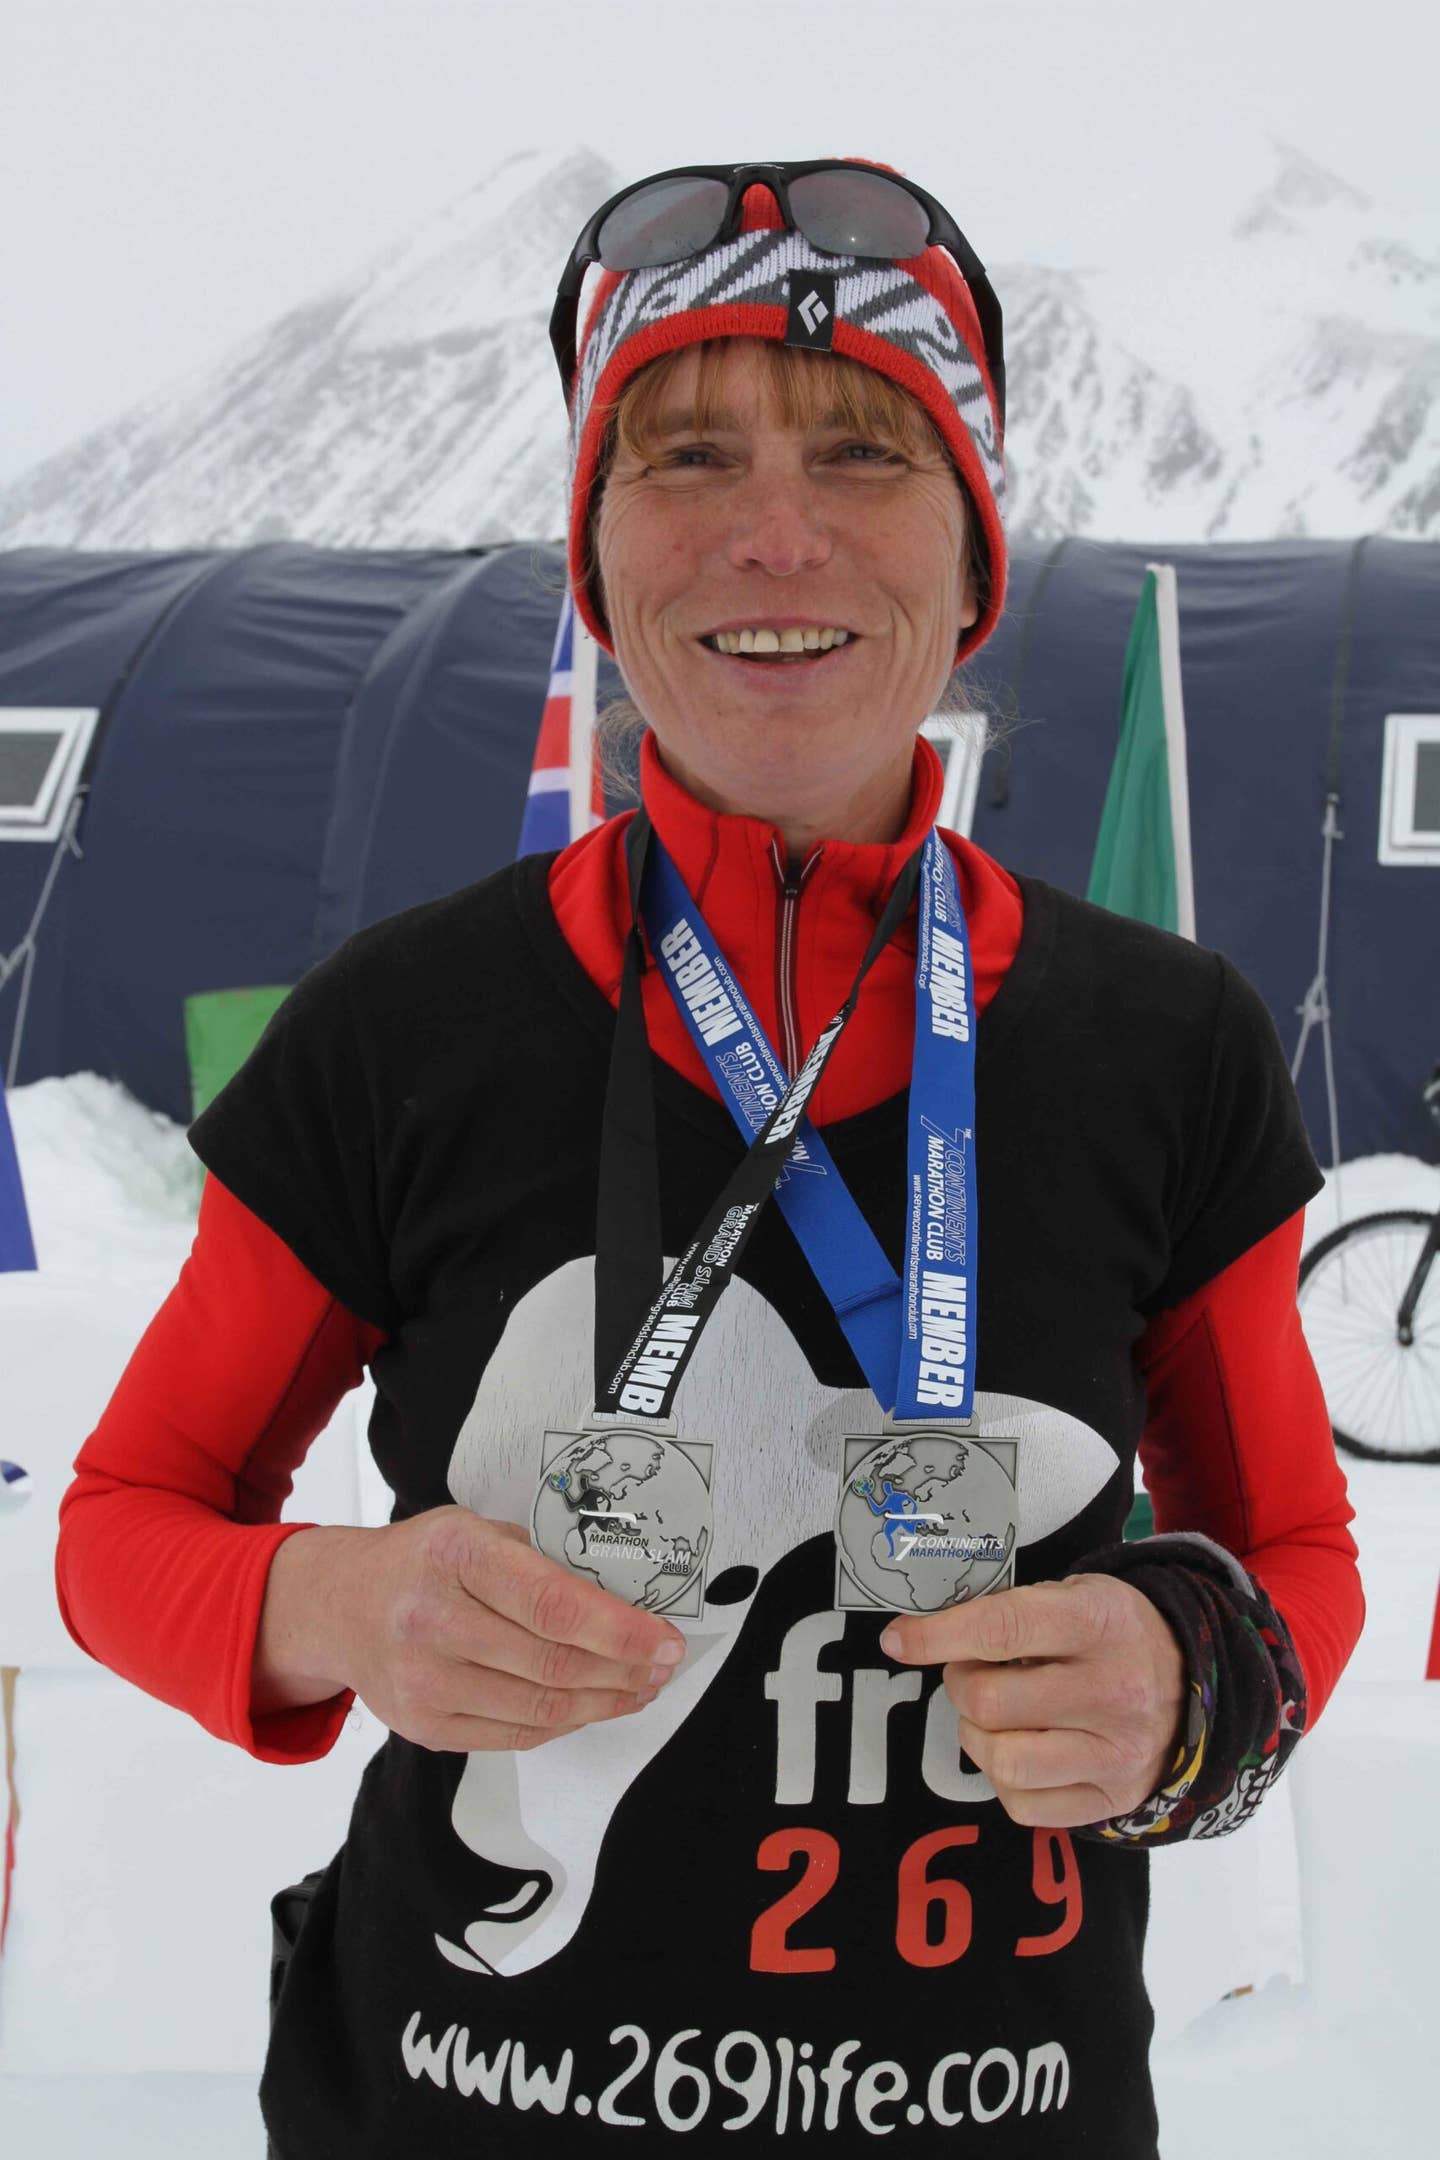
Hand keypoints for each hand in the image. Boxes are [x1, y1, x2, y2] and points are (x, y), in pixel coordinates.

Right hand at [335, 1505, 686, 1753]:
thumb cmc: (421, 1561)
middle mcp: (432, 1620)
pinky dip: (564, 1724)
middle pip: (554, 1664)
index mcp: (454, 1556)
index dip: (621, 1631)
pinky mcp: (424, 1726)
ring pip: (540, 1709)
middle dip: (625, 1670)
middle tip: (665, 1665)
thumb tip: (623, 1604)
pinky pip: (514, 1735)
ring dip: (604, 1702)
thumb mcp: (475, 1531)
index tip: (666, 1640)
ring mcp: (423, 1681)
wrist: (339, 1606)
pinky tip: (592, 1705)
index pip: (554, 1606)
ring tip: (640, 1687)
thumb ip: (540, 1562)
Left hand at [879, 1574, 1187, 1828]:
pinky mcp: (1114, 1799)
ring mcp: (1117, 1753)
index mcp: (1099, 1623)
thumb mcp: (1074, 1595)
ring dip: (976, 1736)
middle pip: (989, 1702)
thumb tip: (924, 1634)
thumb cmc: (1112, 1632)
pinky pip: (1024, 1805)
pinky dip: (1003, 1779)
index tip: (898, 1640)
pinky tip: (1019, 1748)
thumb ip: (1009, 1612)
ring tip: (992, 1715)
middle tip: (970, 1673)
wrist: (1192, 1680)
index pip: (1002, 1629)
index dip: (938, 1636)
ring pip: (1003, 1761)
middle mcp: (1114, 1691)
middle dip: (959, 1684)